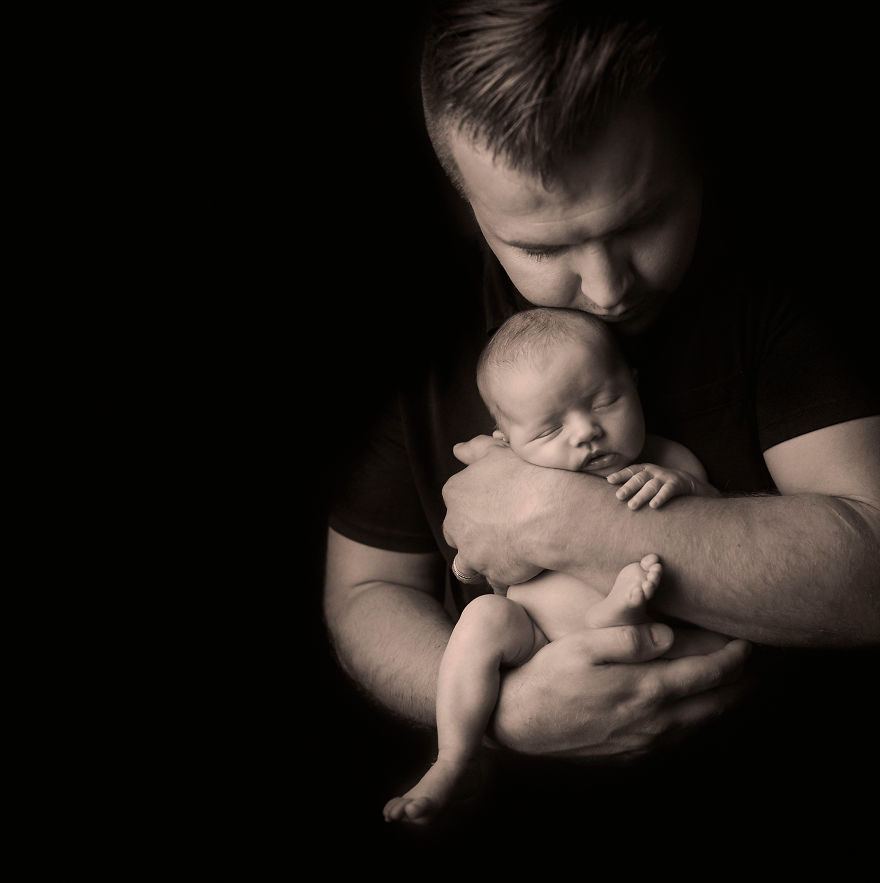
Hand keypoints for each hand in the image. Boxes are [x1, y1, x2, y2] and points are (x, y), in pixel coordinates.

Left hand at [443, 435, 555, 587]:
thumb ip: (476, 450)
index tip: (496, 508)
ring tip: (510, 554)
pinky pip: (495, 581)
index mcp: (455, 492)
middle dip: (473, 537)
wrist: (554, 511)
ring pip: (470, 564)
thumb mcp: (499, 453)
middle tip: (503, 531)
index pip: (456, 504)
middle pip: (457, 535)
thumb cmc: (529, 475)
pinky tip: (523, 569)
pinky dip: (505, 578)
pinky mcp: (492, 575)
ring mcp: (472, 553)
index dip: (476, 508)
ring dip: (484, 562)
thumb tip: (457, 450)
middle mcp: (456, 524)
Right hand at [490, 622, 751, 758]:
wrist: (518, 722)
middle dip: (741, 683)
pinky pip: (678, 737)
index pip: (707, 674)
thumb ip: (627, 638)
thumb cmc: (546, 676)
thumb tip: (668, 635)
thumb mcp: (582, 646)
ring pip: (698, 722)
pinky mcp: (629, 751)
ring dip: (724, 704)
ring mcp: (642, 740)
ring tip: (740, 686)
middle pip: (713, 702)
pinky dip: (697, 721)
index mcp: (645, 688)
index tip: (750, 641)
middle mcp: (652, 720)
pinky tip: (696, 711)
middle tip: (761, 666)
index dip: (734, 657)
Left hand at [607, 463, 698, 508]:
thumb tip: (610, 493)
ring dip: (641, 496)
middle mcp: (654, 472)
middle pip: (639, 479)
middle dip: (628, 487)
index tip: (609, 480)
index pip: (631, 471)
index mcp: (645, 470)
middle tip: (618, 496)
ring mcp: (666, 478)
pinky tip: (653, 505)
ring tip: (632, 506)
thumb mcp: (648, 481)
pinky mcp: (677, 485)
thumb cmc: (661, 486)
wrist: (690, 483)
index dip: (620, 475)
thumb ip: (633, 485)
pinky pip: (667, 491)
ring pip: (651, 486)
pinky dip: (660, 497)